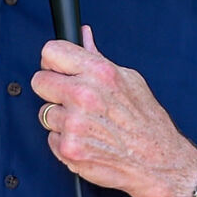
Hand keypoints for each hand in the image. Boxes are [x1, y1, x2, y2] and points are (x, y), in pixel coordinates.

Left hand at [32, 26, 196, 196]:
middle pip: (39, 81)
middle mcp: (84, 95)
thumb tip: (83, 35)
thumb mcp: (129, 79)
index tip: (56, 69)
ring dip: (60, 119)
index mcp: (99, 72)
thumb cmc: (146, 120)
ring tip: (87, 124)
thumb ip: (98, 57)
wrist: (157, 160)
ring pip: (45, 113)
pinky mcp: (69, 148)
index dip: (52, 61)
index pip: (51, 52)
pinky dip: (65, 140)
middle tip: (70, 99)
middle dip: (52, 89)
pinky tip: (87, 140)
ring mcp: (74, 123)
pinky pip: (51, 138)